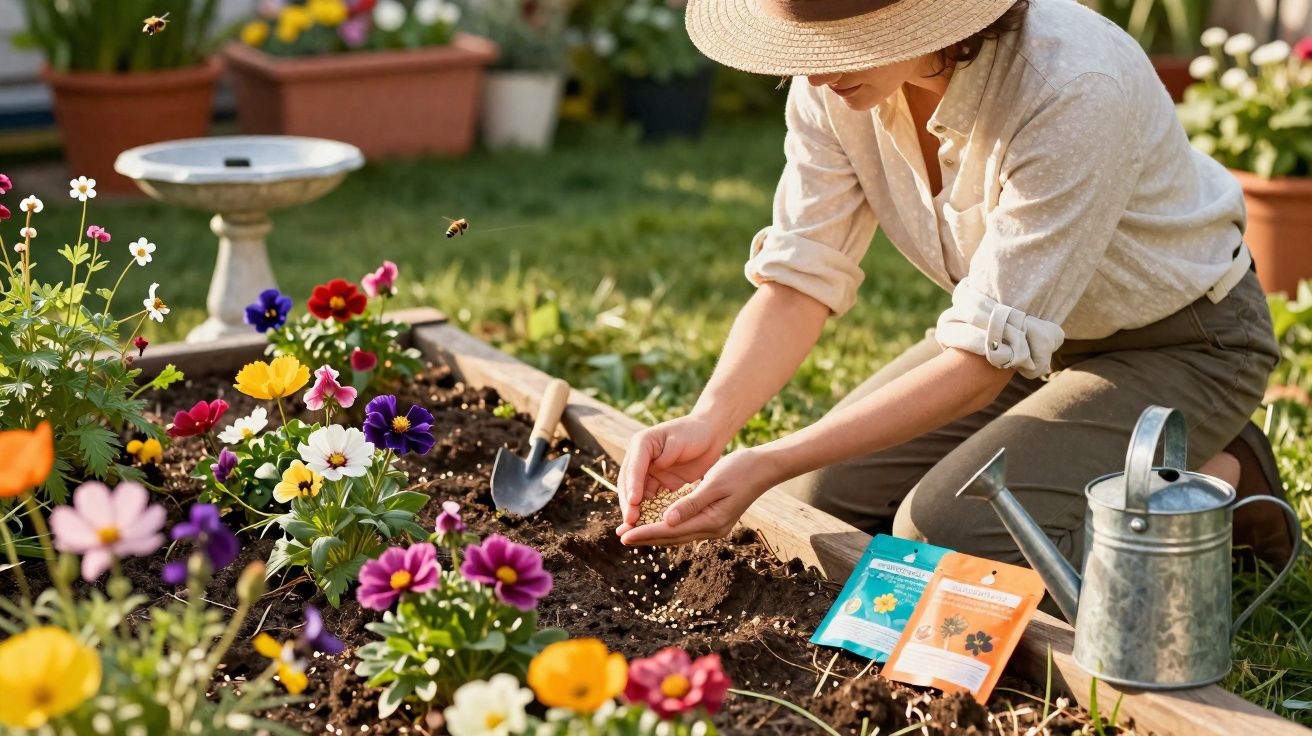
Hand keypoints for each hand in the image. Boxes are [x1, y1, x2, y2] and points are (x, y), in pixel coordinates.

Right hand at [616, 414, 730, 530]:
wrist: (710, 434)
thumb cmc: (696, 432)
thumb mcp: (679, 440)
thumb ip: (667, 455)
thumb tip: (655, 469)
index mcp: (642, 444)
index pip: (634, 467)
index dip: (633, 485)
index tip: (634, 502)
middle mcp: (641, 459)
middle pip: (629, 484)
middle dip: (629, 503)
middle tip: (631, 521)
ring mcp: (650, 472)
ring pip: (637, 495)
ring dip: (636, 511)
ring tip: (635, 529)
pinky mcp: (660, 483)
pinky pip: (651, 500)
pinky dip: (649, 512)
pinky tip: (650, 526)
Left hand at [619, 448, 777, 545]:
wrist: (764, 468)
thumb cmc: (740, 470)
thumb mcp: (714, 483)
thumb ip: (690, 503)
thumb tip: (667, 520)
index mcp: (711, 521)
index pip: (670, 530)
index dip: (645, 532)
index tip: (624, 535)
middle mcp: (712, 528)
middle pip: (672, 536)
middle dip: (645, 536)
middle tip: (620, 537)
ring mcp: (714, 525)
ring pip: (677, 533)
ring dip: (654, 533)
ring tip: (633, 533)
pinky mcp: (714, 518)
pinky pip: (684, 526)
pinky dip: (667, 525)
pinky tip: (656, 522)